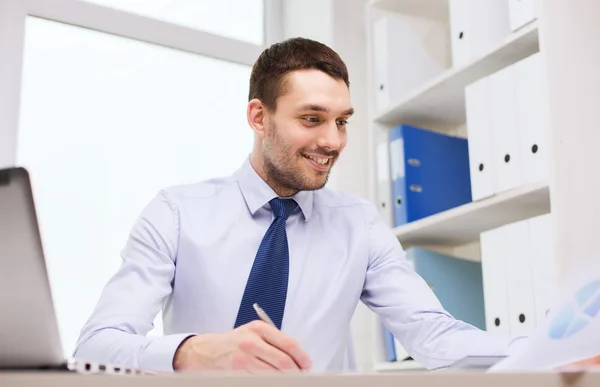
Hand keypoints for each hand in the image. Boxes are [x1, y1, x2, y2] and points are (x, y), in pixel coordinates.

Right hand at [172, 320, 311, 371]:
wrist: (203, 352)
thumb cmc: (232, 343)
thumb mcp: (252, 333)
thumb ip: (273, 342)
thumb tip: (298, 359)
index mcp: (259, 329)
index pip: (289, 344)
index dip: (302, 358)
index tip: (307, 365)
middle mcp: (251, 342)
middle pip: (284, 362)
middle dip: (296, 373)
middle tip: (300, 377)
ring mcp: (244, 359)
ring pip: (274, 375)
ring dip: (285, 380)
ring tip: (287, 380)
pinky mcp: (238, 373)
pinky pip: (261, 381)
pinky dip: (271, 382)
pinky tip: (272, 381)